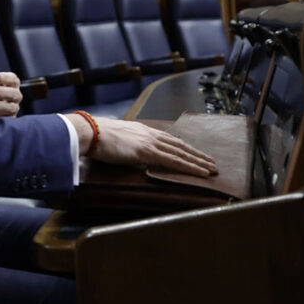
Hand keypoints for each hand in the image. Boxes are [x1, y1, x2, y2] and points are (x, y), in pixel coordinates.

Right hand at [80, 117, 217, 176]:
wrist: (90, 132)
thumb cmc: (97, 137)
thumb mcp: (117, 139)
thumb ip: (128, 145)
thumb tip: (130, 152)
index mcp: (143, 131)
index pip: (169, 139)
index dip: (184, 147)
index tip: (195, 153)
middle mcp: (150, 134)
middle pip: (180, 145)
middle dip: (198, 154)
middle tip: (212, 162)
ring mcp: (150, 142)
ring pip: (182, 153)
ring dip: (199, 161)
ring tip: (212, 169)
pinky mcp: (148, 152)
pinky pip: (174, 161)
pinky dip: (190, 167)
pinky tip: (200, 172)